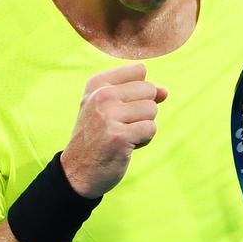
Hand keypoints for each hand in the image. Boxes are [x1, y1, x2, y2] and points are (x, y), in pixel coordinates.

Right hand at [61, 63, 167, 198]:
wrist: (77, 171)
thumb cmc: (98, 137)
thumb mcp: (111, 108)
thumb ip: (138, 94)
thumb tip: (165, 91)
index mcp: (97, 84)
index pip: (139, 71)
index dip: (140, 92)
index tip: (121, 107)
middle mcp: (101, 95)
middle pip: (149, 90)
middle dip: (144, 111)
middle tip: (122, 125)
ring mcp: (109, 115)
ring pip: (152, 110)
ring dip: (144, 126)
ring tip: (123, 136)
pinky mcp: (119, 136)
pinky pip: (151, 129)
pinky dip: (144, 140)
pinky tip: (126, 146)